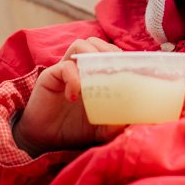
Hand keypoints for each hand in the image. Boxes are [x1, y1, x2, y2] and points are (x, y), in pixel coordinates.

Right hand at [14, 37, 127, 155]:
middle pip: (96, 43)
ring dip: (91, 58)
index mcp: (95, 76)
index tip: (132, 68)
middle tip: (115, 70)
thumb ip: (117, 123)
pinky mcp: (50, 76)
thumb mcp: (102, 129)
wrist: (45, 140)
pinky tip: (75, 97)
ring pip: (80, 45)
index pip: (110, 53)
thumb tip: (138, 121)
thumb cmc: (74, 130)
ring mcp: (65, 70)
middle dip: (108, 52)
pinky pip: (64, 67)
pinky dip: (74, 79)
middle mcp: (81, 68)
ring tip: (95, 79)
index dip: (121, 56)